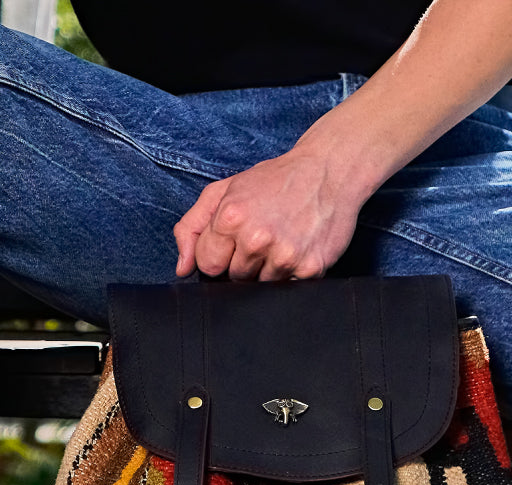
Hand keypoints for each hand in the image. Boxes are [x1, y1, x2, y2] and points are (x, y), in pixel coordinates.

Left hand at [173, 148, 363, 281]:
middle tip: (263, 235)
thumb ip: (191, 227)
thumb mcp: (224, 191)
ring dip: (268, 269)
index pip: (208, 266)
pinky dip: (291, 272)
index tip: (235, 240)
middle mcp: (257, 238)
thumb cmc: (275, 181)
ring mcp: (285, 255)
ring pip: (260, 287)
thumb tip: (182, 268)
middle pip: (234, 278)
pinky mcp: (310, 268)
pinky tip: (297, 247)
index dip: (220, 255)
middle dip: (244, 262)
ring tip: (281, 240)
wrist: (329, 171)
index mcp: (231, 217)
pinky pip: (288, 288)